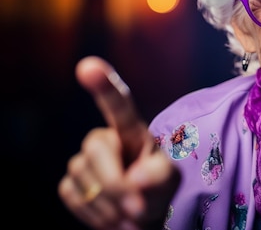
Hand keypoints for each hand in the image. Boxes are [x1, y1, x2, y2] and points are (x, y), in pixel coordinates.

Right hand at [58, 57, 180, 229]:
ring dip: (111, 205)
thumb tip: (134, 178)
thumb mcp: (170, 179)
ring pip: (86, 180)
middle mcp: (103, 139)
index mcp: (131, 130)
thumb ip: (159, 176)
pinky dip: (96, 215)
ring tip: (129, 211)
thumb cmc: (158, 189)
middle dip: (117, 183)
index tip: (88, 66)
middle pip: (97, 151)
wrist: (140, 216)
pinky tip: (112, 215)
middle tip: (138, 208)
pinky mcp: (69, 184)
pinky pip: (76, 199)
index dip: (103, 85)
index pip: (118, 105)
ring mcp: (82, 161)